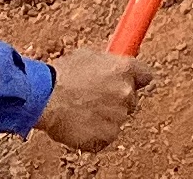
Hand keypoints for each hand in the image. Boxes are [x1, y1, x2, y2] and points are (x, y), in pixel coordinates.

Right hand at [37, 47, 152, 151]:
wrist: (45, 98)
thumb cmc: (61, 75)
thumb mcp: (87, 56)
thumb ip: (108, 63)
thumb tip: (114, 65)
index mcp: (124, 69)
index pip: (146, 74)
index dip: (137, 79)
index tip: (132, 81)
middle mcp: (126, 92)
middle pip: (132, 99)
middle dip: (117, 99)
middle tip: (95, 97)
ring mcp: (118, 117)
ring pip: (117, 119)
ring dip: (105, 117)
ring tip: (81, 110)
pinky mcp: (107, 137)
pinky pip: (106, 137)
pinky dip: (95, 134)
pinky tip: (80, 124)